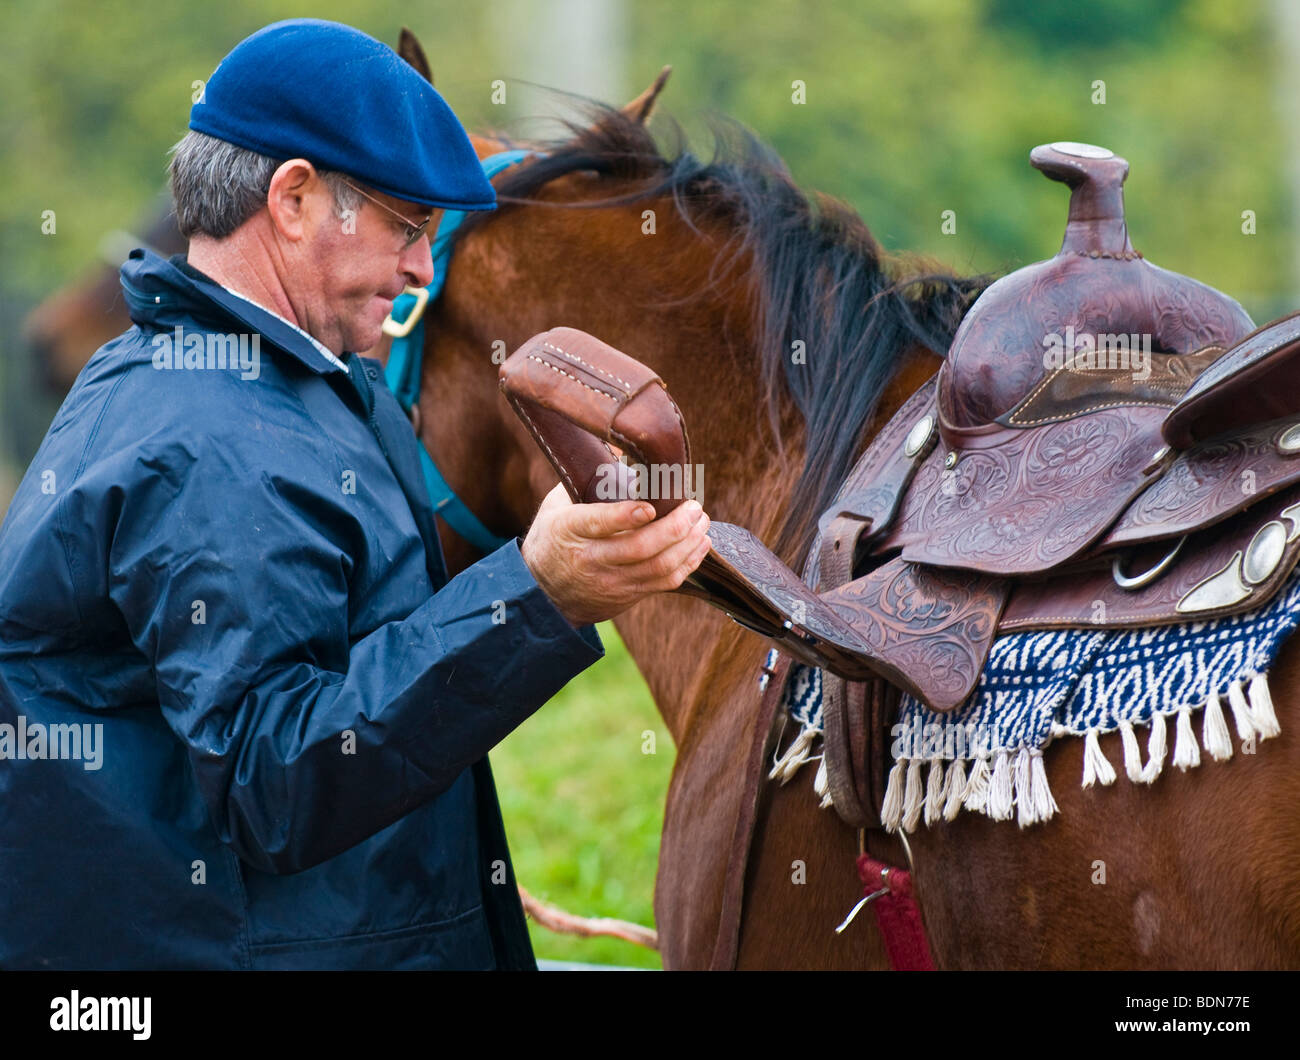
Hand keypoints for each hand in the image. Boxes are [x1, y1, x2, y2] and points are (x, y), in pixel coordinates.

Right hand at [520, 483, 711, 626]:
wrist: (544, 593)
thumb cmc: (554, 537)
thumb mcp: (559, 504)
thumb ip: (590, 477)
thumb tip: (627, 446)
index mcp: (569, 530)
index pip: (598, 523)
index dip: (625, 516)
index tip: (650, 506)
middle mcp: (591, 559)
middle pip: (639, 548)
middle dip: (674, 527)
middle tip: (694, 507)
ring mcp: (611, 581)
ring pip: (657, 567)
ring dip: (687, 544)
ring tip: (701, 521)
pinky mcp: (627, 595)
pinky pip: (664, 583)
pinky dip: (688, 563)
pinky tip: (699, 544)